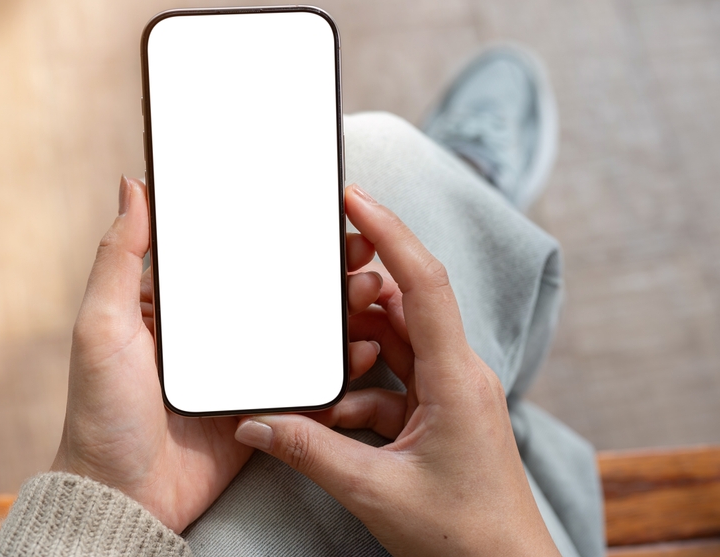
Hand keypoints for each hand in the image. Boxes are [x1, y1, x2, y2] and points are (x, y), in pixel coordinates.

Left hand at [51, 176, 384, 531]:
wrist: (127, 498)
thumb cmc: (102, 413)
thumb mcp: (102, 326)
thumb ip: (118, 257)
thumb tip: (132, 186)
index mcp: (173, 305)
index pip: (228, 254)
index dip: (270, 230)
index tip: (309, 211)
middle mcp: (211, 332)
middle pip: (274, 286)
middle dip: (319, 265)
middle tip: (356, 248)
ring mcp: (239, 368)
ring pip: (298, 327)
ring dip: (337, 306)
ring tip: (368, 287)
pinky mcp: (261, 405)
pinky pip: (306, 376)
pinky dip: (338, 361)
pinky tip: (362, 345)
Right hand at [232, 184, 559, 556]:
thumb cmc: (463, 536)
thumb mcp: (375, 491)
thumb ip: (310, 452)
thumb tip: (256, 422)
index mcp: (456, 378)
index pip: (425, 282)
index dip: (390, 233)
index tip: (355, 198)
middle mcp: (458, 374)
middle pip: (404, 307)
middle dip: (357, 295)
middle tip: (314, 281)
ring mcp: (451, 393)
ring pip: (396, 345)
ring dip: (354, 352)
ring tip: (314, 366)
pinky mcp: (442, 413)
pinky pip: (395, 381)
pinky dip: (360, 392)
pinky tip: (332, 419)